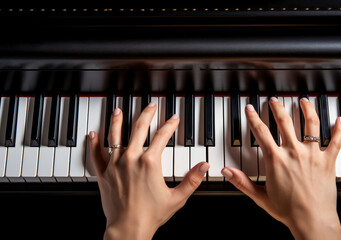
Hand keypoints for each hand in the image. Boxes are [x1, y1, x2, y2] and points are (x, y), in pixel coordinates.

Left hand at [88, 102, 209, 239]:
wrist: (128, 229)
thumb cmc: (151, 215)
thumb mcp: (177, 197)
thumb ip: (192, 180)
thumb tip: (204, 167)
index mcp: (150, 163)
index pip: (162, 136)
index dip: (170, 125)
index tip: (173, 118)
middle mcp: (131, 159)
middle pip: (138, 128)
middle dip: (146, 114)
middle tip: (150, 106)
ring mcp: (115, 164)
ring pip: (115, 136)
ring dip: (117, 121)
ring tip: (119, 110)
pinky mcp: (103, 173)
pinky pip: (96, 154)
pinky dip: (94, 143)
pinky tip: (94, 133)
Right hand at [221, 97, 340, 239]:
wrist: (311, 220)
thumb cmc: (288, 210)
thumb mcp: (260, 196)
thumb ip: (242, 182)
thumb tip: (226, 172)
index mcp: (276, 159)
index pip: (261, 132)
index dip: (254, 118)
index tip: (251, 109)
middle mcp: (294, 152)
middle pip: (285, 121)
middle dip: (277, 107)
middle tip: (274, 100)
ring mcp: (313, 154)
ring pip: (311, 124)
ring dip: (307, 109)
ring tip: (303, 101)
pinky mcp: (328, 161)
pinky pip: (336, 141)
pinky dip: (338, 129)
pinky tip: (338, 120)